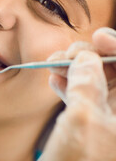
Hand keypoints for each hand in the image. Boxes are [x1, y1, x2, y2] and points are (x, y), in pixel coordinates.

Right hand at [41, 28, 115, 160]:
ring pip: (98, 82)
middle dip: (91, 57)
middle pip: (115, 71)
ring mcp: (110, 120)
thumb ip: (87, 84)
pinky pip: (87, 97)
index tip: (96, 38)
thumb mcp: (83, 121)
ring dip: (76, 70)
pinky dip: (71, 85)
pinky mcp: (94, 125)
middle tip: (65, 55)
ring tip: (53, 65)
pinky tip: (55, 80)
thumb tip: (86, 59)